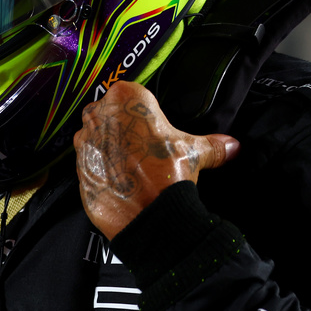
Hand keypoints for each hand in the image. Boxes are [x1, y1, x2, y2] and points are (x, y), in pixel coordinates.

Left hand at [74, 81, 238, 239]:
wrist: (147, 217)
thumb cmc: (165, 175)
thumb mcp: (195, 151)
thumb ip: (214, 143)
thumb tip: (232, 145)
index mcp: (125, 97)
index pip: (132, 93)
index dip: (144, 112)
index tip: (153, 127)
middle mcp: (99, 114)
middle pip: (111, 113)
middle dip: (125, 127)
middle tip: (146, 147)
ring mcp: (85, 141)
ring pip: (98, 136)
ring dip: (111, 147)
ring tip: (135, 166)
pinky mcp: (79, 167)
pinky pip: (90, 161)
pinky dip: (102, 168)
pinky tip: (121, 180)